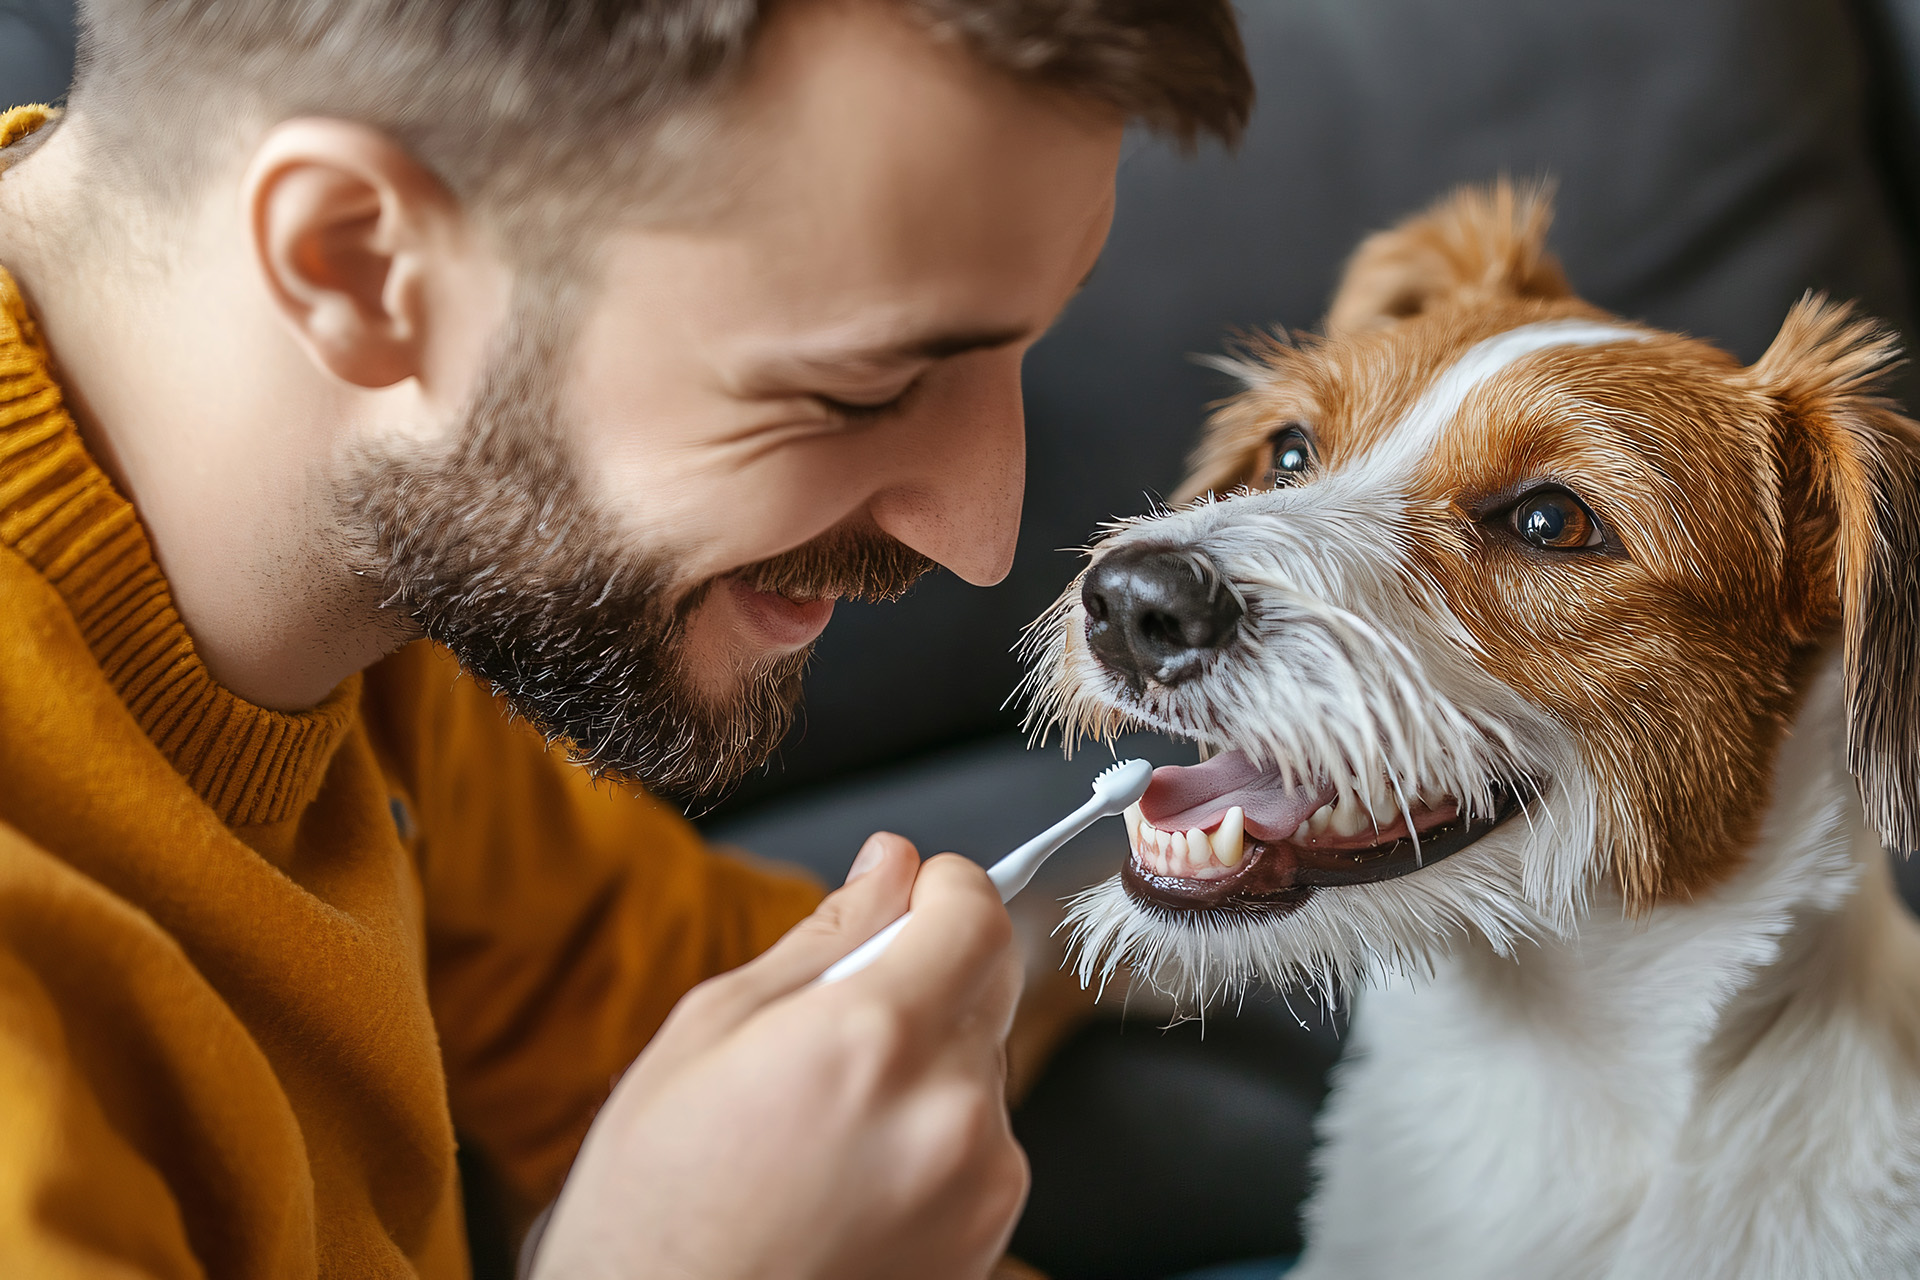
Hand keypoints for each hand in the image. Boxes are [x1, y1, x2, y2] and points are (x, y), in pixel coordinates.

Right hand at [531, 834, 1029, 1279]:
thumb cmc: (656, 1210)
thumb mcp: (706, 1035)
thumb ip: (822, 938)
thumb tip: (888, 865)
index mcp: (871, 1040)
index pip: (979, 915)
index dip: (945, 889)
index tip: (914, 896)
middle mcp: (947, 1112)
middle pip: (987, 987)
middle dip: (928, 976)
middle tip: (836, 1023)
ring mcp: (980, 1185)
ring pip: (981, 1067)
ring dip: (926, 1064)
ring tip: (825, 1124)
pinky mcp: (989, 1237)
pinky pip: (982, 1144)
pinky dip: (932, 1136)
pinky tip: (849, 1175)